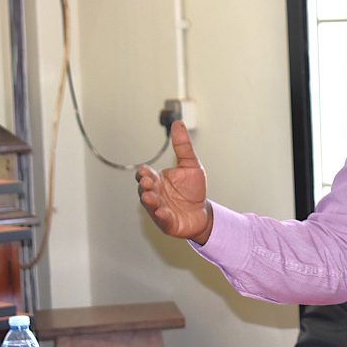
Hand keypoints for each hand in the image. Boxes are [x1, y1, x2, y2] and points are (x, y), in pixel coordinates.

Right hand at [136, 120, 212, 243]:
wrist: (202, 213)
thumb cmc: (192, 190)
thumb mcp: (190, 165)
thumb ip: (183, 146)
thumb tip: (178, 123)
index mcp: (157, 180)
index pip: (145, 174)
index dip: (144, 173)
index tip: (146, 171)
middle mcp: (155, 194)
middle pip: (144, 189)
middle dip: (144, 185)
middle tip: (147, 182)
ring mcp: (159, 209)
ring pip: (150, 204)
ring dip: (150, 201)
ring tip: (150, 197)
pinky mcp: (167, 222)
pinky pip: (162, 219)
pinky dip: (161, 216)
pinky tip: (163, 212)